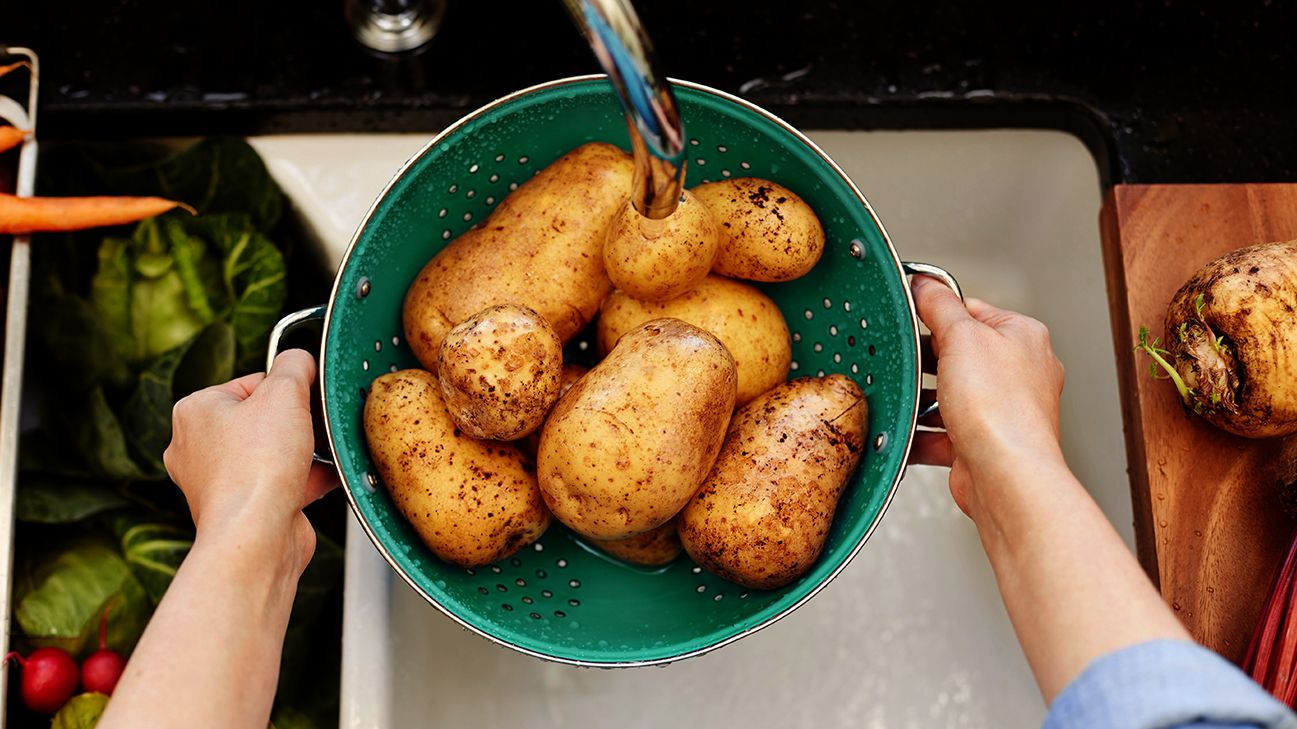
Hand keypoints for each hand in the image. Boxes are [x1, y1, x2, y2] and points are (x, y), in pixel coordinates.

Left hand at [163, 349, 337, 574]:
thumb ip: (295, 365)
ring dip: (303, 453)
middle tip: (313, 429)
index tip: (305, 400)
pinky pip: (279, 483)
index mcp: (195, 411)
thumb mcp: (285, 392)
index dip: (286, 390)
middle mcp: (197, 447)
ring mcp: (217, 482)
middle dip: (296, 424)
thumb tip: (300, 359)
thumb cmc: (258, 467)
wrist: (257, 535)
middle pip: (262, 419)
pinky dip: (304, 479)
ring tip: (319, 455)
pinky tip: (324, 478)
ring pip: (272, 453)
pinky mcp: (241, 508)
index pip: (251, 383)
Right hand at [909, 276, 1065, 519]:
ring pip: (950, 396)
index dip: (940, 312)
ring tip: (905, 397)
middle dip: (928, 361)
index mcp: (1023, 337)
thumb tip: (926, 283)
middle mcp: (1019, 373)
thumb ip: (940, 305)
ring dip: (923, 399)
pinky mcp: (981, 443)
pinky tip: (905, 431)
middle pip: (959, 354)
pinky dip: (921, 432)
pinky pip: (942, 432)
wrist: (1004, 474)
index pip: (974, 310)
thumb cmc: (1000, 408)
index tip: (912, 315)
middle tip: (905, 360)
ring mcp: (1001, 411)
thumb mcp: (962, 336)